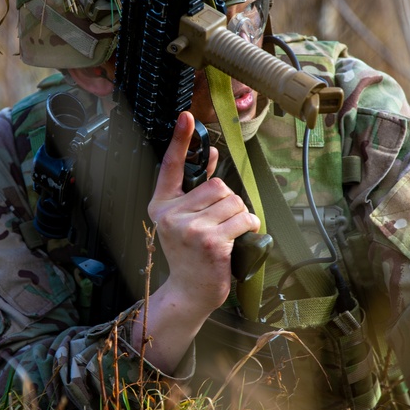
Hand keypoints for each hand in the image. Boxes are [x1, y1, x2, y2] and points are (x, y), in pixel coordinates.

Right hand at [148, 112, 260, 313]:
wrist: (190, 292)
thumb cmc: (190, 256)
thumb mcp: (184, 220)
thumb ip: (195, 189)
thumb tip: (211, 153)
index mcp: (161, 206)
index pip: (171, 166)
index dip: (180, 140)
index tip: (186, 116)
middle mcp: (171, 215)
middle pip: (217, 185)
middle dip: (227, 201)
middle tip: (220, 223)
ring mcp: (190, 229)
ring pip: (232, 201)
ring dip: (239, 215)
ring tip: (228, 233)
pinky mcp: (211, 242)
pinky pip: (242, 218)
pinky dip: (248, 226)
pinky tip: (239, 239)